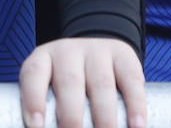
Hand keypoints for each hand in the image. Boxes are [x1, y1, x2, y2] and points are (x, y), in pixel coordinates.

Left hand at [19, 37, 145, 127]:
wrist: (94, 51)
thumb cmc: (66, 83)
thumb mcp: (50, 87)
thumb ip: (49, 109)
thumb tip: (45, 127)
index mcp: (44, 58)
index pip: (34, 74)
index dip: (33, 101)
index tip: (36, 126)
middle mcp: (69, 52)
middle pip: (70, 83)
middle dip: (72, 118)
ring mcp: (98, 51)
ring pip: (102, 84)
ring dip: (105, 119)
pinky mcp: (125, 56)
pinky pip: (132, 81)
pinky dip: (136, 106)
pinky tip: (137, 126)